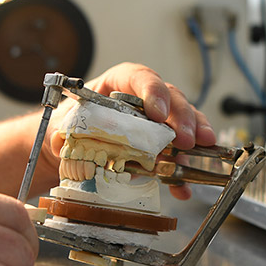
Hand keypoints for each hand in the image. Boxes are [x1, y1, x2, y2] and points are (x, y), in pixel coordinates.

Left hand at [49, 63, 216, 199]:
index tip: (158, 113)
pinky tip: (182, 188)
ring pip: (183, 121)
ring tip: (203, 149)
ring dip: (196, 134)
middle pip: (170, 98)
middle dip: (183, 118)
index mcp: (118, 84)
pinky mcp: (158, 148)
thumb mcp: (63, 124)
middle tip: (187, 139)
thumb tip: (66, 142)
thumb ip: (68, 129)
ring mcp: (154, 123)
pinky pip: (177, 156)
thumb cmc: (67, 127)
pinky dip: (181, 174)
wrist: (65, 149)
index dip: (153, 92)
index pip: (139, 77)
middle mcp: (141, 100)